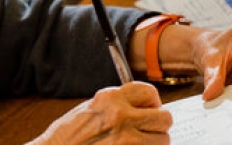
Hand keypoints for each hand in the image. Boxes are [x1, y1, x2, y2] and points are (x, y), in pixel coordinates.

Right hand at [29, 82, 171, 143]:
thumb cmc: (67, 138)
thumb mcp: (90, 110)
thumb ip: (116, 106)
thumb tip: (141, 108)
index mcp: (110, 98)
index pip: (149, 92)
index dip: (153, 103)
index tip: (149, 110)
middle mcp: (121, 116)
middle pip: (164, 117)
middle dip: (159, 126)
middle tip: (147, 131)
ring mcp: (127, 140)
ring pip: (163, 140)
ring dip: (153, 144)